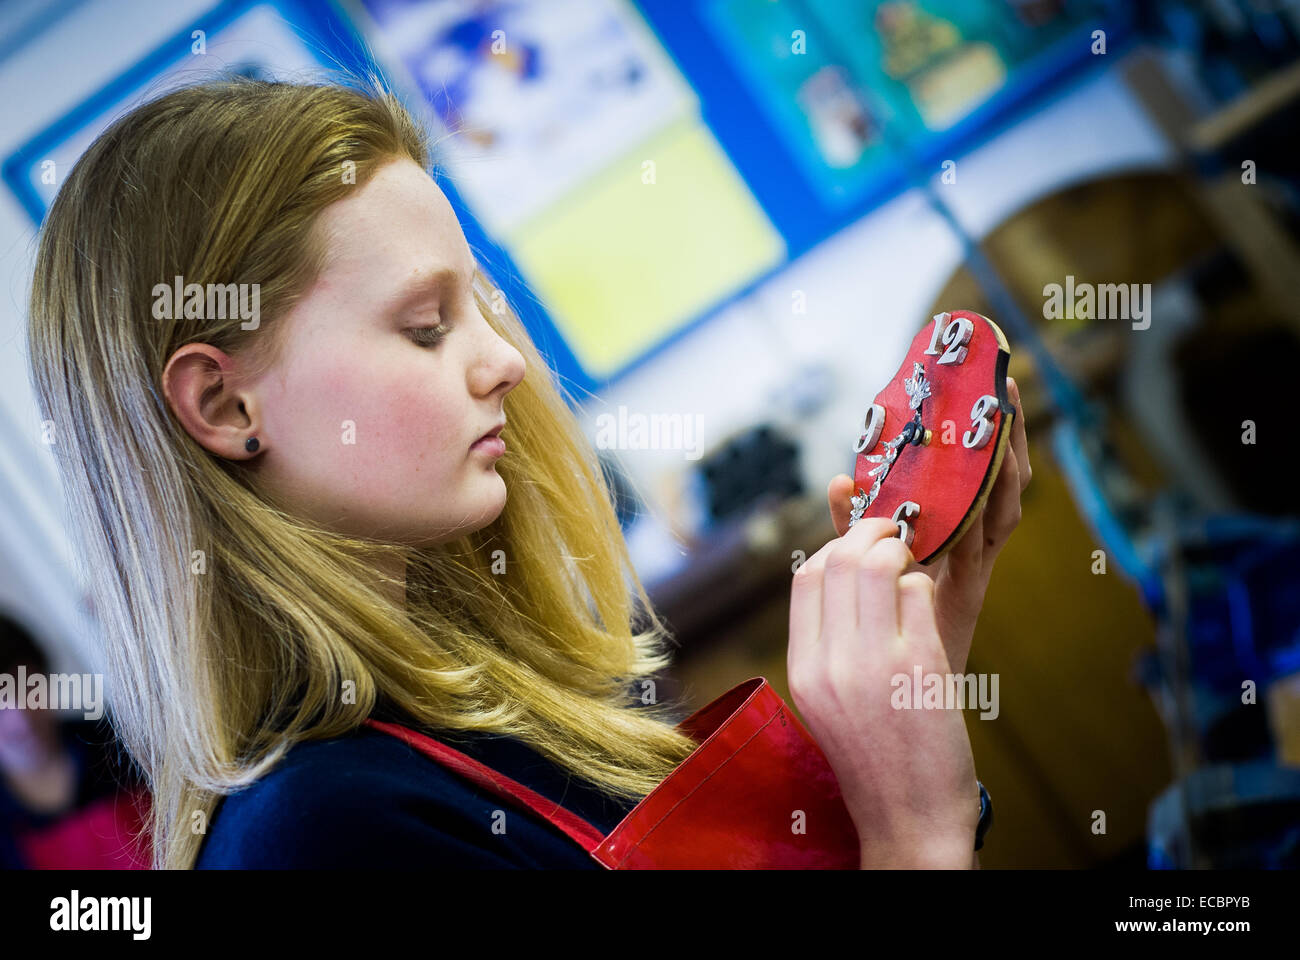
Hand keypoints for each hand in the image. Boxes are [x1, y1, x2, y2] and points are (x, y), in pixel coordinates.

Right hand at [788, 516, 978, 866]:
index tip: (857, 546)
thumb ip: (830, 642)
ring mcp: (874, 663)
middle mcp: (831, 663)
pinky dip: (924, 585)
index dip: (833, 547)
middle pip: (839, 560)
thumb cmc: (875, 757)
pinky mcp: (920, 667)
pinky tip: (927, 606)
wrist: (908, 819)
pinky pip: (918, 593)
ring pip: (878, 566)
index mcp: (803, 669)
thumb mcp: (828, 699)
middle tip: (892, 532)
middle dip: (869, 533)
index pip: (805, 578)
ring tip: (911, 562)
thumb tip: (845, 574)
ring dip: (900, 551)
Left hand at [830, 377, 1030, 674]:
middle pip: (997, 482)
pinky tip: (986, 470)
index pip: (972, 478)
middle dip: (1003, 432)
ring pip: (1000, 504)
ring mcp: (974, 573)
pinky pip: (983, 540)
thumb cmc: (884, 649)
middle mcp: (969, 553)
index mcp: (950, 544)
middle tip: (999, 382)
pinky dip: (986, 503)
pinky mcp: (969, 594)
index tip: (980, 387)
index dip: (979, 435)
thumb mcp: (863, 576)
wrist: (907, 727)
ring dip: (1002, 456)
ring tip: (1001, 409)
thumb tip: (838, 481)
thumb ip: (852, 530)